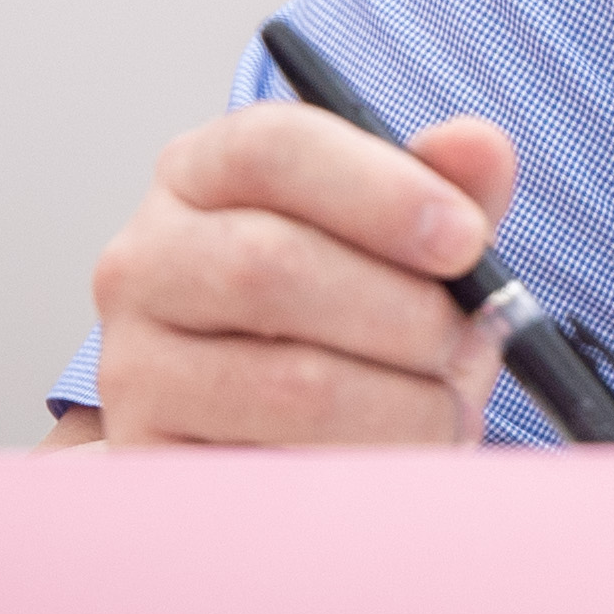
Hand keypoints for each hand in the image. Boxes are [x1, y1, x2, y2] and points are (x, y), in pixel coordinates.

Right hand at [83, 99, 520, 446]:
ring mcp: (134, 366)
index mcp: (202, 174)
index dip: (380, 189)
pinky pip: (281, 468)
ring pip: (287, 382)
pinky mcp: (153, 461)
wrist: (279, 439)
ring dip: (401, 402)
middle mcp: (145, 260)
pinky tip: (394, 454)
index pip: (271, 147)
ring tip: (446, 406)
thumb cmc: (346, 317)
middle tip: (470, 341)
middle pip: (271, 263)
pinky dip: (365, 466)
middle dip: (403, 311)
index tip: (466, 239)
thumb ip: (446, 188)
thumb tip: (480, 146)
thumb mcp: (399, 240)